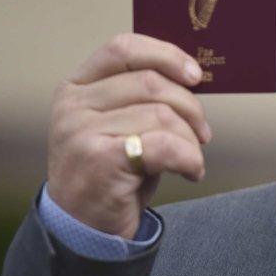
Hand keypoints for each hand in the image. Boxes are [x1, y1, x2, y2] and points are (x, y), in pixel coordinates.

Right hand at [46, 33, 210, 238]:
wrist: (85, 227)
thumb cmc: (113, 171)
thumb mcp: (121, 124)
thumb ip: (144, 96)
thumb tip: (194, 76)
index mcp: (77, 86)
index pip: (123, 48)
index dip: (165, 55)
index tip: (195, 75)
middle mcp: (73, 105)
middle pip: (152, 83)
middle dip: (191, 108)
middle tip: (203, 133)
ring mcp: (81, 132)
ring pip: (162, 115)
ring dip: (191, 141)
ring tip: (191, 160)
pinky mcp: (100, 161)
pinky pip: (165, 146)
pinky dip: (189, 158)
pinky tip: (190, 172)